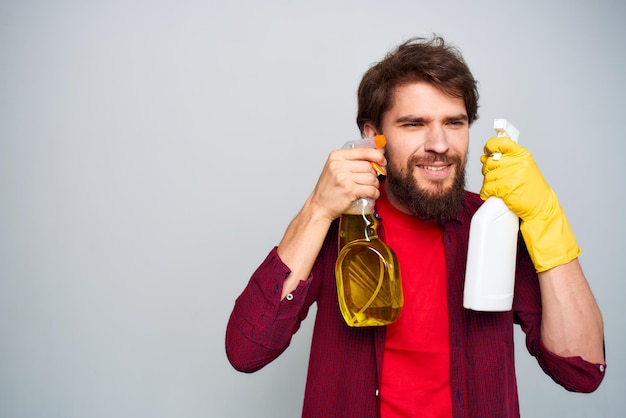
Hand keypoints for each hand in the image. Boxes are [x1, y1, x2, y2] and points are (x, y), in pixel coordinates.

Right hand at [309, 147, 385, 220]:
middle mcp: (338, 165)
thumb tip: (379, 152)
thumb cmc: (329, 188)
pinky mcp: (349, 190)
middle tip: (370, 180)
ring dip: (374, 185)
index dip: (377, 155)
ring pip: (371, 178)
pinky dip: (374, 193)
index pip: (364, 150)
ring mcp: (344, 178)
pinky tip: (371, 195)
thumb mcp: (336, 168)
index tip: (382, 160)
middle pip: (369, 166)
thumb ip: (353, 160)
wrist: (319, 206)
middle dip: (374, 174)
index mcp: (336, 156)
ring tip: (369, 188)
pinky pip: (371, 189)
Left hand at [479, 136, 579, 271]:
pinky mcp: (506, 188)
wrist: (541, 206)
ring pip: (487, 176)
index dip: (490, 146)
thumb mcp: (524, 167)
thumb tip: (484, 156)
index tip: (487, 151)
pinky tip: (493, 194)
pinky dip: (486, 192)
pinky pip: (487, 188)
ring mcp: (512, 175)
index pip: (501, 142)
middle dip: (488, 170)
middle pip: (489, 161)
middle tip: (495, 176)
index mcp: (522, 155)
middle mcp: (518, 163)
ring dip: (488, 183)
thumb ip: (507, 159)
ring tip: (498, 188)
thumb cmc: (532, 188)